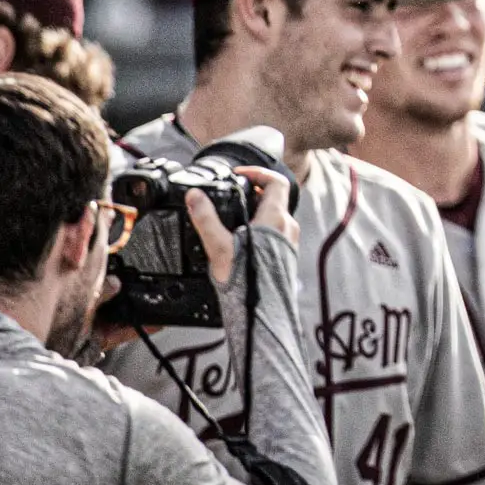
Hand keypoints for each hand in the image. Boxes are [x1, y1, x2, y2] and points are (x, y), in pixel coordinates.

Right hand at [195, 168, 297, 284]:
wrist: (260, 312)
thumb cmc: (245, 283)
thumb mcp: (219, 246)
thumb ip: (206, 219)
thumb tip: (195, 196)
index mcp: (275, 219)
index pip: (276, 181)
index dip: (258, 173)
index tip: (239, 174)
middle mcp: (287, 227)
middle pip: (274, 197)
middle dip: (253, 192)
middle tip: (232, 195)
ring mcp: (289, 241)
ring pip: (275, 215)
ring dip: (256, 210)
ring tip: (233, 217)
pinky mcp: (286, 254)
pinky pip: (276, 231)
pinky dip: (261, 226)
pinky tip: (241, 239)